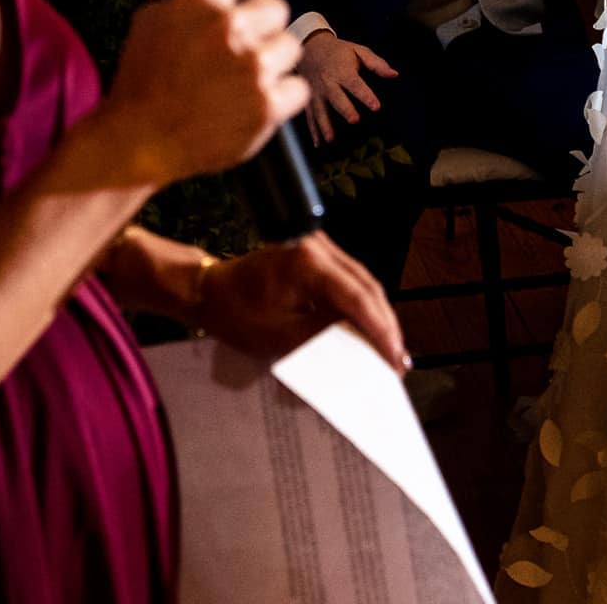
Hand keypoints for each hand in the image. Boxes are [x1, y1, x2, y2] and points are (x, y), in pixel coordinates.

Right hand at [103, 0, 305, 186]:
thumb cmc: (143, 81)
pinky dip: (280, 97)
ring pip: (290, 46)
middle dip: (260, 26)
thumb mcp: (152, 20)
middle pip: (277, 7)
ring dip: (272, 61)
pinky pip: (297, 88)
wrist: (140, 141)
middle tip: (237, 49)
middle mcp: (230, 27)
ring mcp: (253, 67)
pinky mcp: (267, 105)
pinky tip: (252, 102)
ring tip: (242, 79)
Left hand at [197, 233, 408, 373]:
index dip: (381, 331)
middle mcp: (318, 247)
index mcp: (308, 263)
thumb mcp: (283, 336)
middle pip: (366, 286)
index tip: (395, 359)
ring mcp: (316, 247)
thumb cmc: (236, 314)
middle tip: (398, 359)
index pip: (358, 297)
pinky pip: (345, 280)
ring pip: (360, 282)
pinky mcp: (313, 255)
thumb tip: (363, 348)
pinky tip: (366, 329)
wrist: (208, 290)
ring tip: (388, 349)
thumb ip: (328, 338)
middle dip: (385, 324)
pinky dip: (358, 305)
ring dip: (375, 315)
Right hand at [297, 31, 397, 145]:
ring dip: (325, 125)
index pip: (355, 84)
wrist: (310, 46)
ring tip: (331, 139)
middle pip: (337, 97)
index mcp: (342, 71)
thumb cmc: (338, 51)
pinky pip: (310, 116)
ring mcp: (317, 92)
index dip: (366, 95)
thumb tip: (394, 74)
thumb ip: (376, 63)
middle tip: (354, 120)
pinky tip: (318, 143)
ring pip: (320, 110)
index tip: (375, 106)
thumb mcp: (358, 51)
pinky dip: (313, 130)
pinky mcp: (309, 99)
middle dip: (345, 109)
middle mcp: (328, 83)